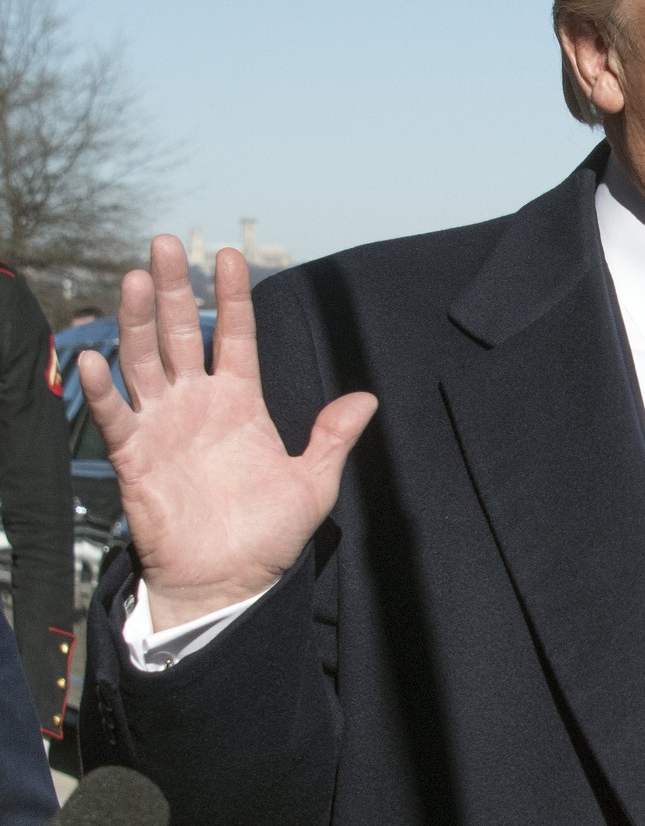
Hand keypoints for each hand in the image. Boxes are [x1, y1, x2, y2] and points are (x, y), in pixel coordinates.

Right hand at [80, 236, 376, 630]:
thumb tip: (368, 398)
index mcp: (240, 402)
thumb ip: (333, 437)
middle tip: (163, 244)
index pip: (237, 335)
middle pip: (182, 334)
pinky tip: (95, 357)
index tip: (229, 255)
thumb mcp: (313, 482)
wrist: (230, 582)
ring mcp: (164, 426)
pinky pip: (116, 416)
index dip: (232, 296)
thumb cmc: (269, 534)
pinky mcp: (135, 457)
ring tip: (135, 280)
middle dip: (175, 289)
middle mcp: (198, 404)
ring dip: (138, 321)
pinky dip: (104, 388)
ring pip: (145, 361)